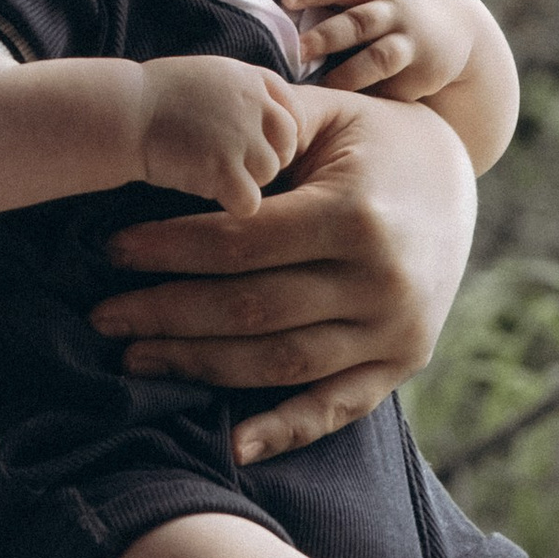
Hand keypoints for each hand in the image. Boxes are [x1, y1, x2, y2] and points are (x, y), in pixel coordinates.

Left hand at [91, 91, 478, 464]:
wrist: (456, 175)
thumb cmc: (370, 136)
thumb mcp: (327, 113)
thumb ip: (262, 125)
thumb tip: (184, 139)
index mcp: (355, 215)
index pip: (241, 244)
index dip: (169, 250)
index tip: (112, 251)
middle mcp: (379, 281)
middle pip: (251, 310)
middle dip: (166, 315)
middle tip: (103, 317)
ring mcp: (395, 330)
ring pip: (280, 363)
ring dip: (201, 366)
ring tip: (135, 360)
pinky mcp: (404, 361)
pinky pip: (338, 407)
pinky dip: (286, 430)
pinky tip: (232, 444)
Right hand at [135, 57, 309, 215]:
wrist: (121, 111)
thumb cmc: (153, 96)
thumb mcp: (205, 75)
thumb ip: (239, 91)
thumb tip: (260, 113)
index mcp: (249, 78)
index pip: (291, 108)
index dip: (281, 131)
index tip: (265, 144)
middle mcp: (252, 104)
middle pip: (286, 142)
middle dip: (267, 157)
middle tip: (234, 164)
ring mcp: (240, 136)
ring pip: (269, 173)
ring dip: (245, 179)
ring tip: (210, 172)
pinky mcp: (224, 169)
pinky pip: (250, 201)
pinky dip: (233, 204)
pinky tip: (209, 192)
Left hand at [283, 0, 471, 98]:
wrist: (461, 23)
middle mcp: (396, 9)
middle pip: (358, 22)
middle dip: (327, 36)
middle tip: (298, 48)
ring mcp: (411, 41)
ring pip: (378, 57)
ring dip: (349, 73)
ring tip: (323, 85)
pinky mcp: (421, 71)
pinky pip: (395, 86)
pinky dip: (375, 96)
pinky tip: (352, 107)